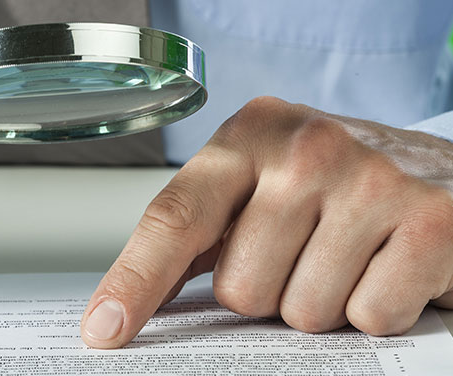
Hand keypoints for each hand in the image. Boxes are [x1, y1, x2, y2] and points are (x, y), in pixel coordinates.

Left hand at [81, 96, 452, 347]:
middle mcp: (307, 149)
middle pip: (238, 288)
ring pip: (302, 312)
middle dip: (266, 294)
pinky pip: (369, 317)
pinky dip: (375, 311)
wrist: (441, 170)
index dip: (134, 281)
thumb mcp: (261, 183)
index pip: (174, 219)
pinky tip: (385, 268)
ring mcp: (372, 182)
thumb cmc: (336, 183)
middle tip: (302, 256)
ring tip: (345, 259)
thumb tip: (131, 297)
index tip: (105, 328)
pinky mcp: (431, 223)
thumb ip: (202, 230)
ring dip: (321, 304)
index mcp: (248, 136)